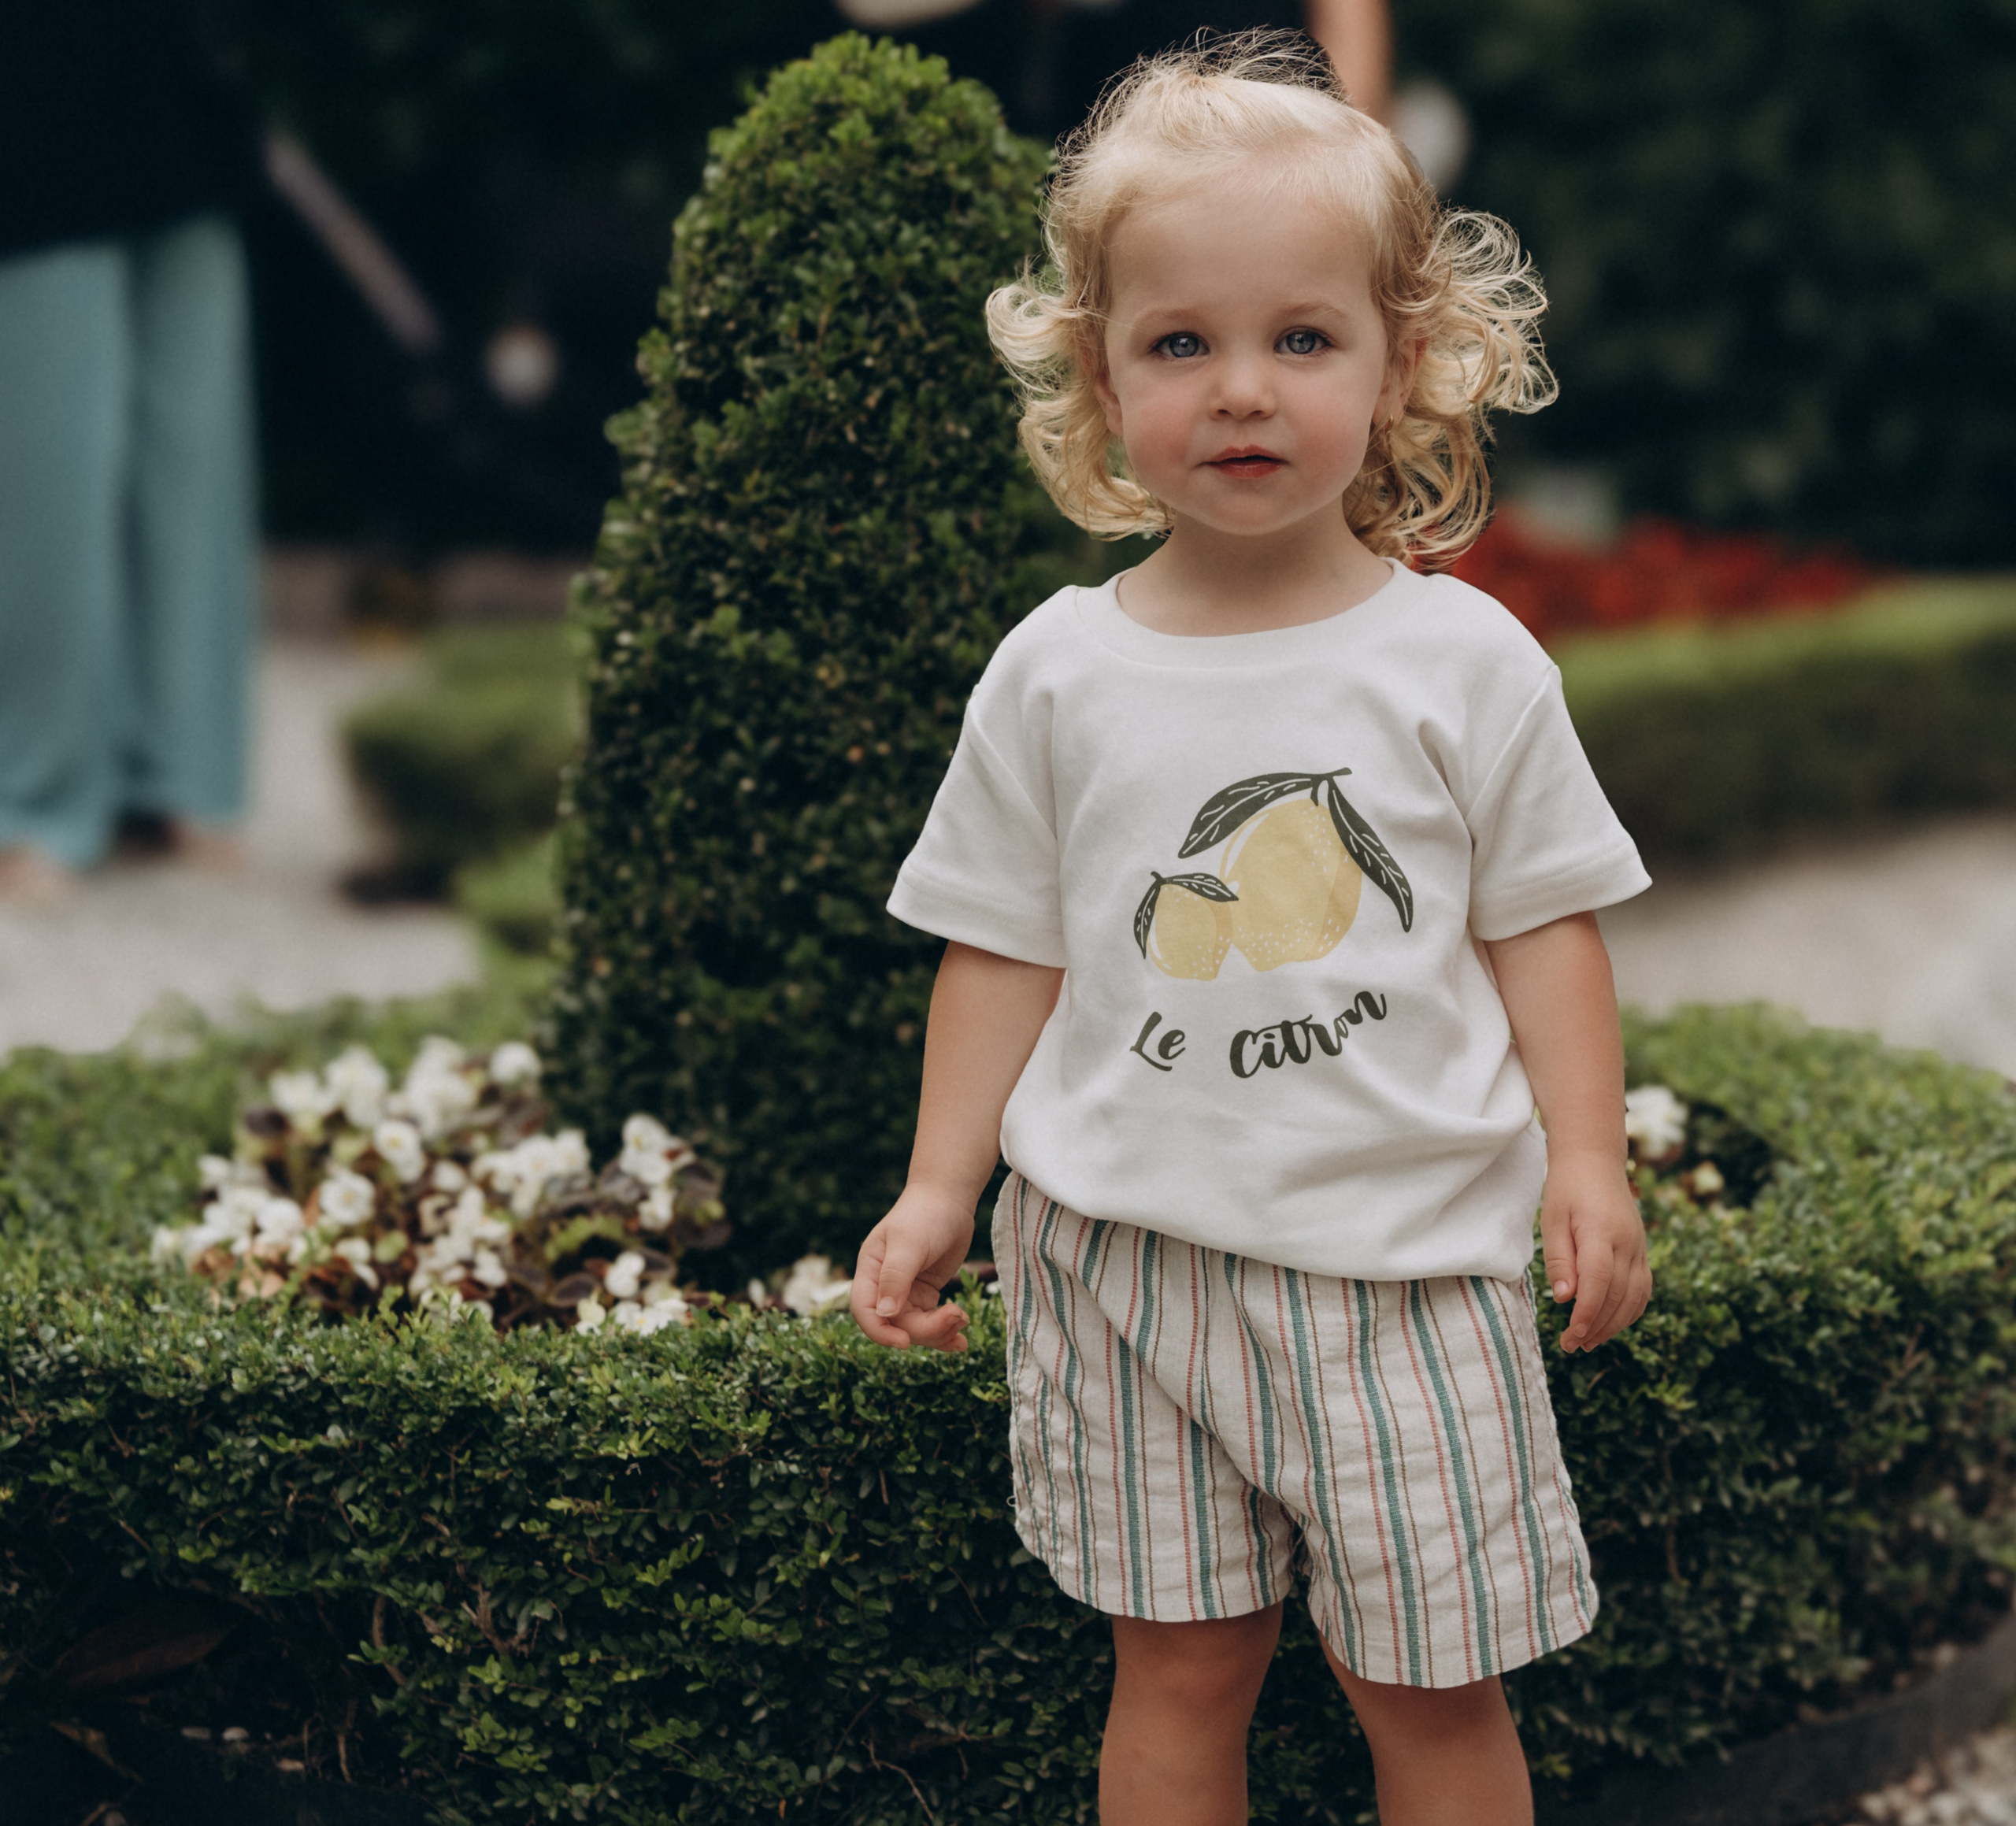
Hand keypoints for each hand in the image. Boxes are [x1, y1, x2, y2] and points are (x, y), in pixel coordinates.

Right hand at [850, 1183, 975, 1351]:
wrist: (949, 1199)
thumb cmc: (924, 1215)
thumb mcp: (909, 1244)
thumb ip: (895, 1278)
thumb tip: (885, 1314)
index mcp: (869, 1271)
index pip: (865, 1311)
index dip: (880, 1332)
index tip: (905, 1343)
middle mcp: (883, 1285)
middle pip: (896, 1324)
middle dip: (924, 1329)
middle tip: (955, 1318)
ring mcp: (905, 1291)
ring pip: (914, 1327)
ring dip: (939, 1332)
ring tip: (963, 1320)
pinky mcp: (924, 1294)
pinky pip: (930, 1322)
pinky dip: (945, 1330)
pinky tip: (961, 1338)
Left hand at [1539, 1150, 1650, 1352]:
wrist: (1595, 1162)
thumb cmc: (1566, 1190)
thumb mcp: (1552, 1220)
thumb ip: (1559, 1259)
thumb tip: (1564, 1298)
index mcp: (1601, 1232)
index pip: (1599, 1282)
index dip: (1587, 1313)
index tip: (1571, 1336)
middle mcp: (1627, 1243)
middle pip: (1618, 1295)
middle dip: (1596, 1326)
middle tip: (1571, 1345)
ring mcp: (1639, 1247)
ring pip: (1635, 1297)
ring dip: (1613, 1324)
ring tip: (1588, 1341)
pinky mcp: (1641, 1251)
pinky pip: (1642, 1288)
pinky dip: (1628, 1311)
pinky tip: (1610, 1323)